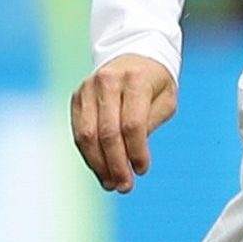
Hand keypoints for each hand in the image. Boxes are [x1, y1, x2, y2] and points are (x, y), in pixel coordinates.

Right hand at [70, 53, 178, 192]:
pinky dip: (89, 155)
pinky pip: (79, 132)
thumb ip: (150, 124)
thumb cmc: (154, 83)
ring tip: (111, 184)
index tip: (142, 170)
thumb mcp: (165, 99)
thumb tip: (131, 154)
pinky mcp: (77, 97)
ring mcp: (88, 88)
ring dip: (99, 164)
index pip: (133, 124)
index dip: (136, 152)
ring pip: (87, 135)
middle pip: (107, 132)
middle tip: (124, 187)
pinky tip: (101, 169)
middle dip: (116, 164)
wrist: (132, 54)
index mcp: (135, 80)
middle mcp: (107, 81)